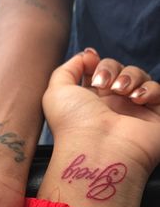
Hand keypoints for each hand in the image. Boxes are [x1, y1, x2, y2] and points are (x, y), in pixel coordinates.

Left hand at [40, 50, 159, 206]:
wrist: (97, 150)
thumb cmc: (73, 124)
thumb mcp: (56, 91)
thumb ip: (67, 69)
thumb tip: (86, 57)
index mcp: (89, 101)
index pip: (98, 71)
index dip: (97, 62)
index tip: (91, 60)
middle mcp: (111, 106)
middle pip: (118, 70)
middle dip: (111, 67)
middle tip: (103, 84)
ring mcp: (133, 112)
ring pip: (139, 76)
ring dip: (130, 76)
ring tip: (119, 92)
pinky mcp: (154, 118)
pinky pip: (158, 92)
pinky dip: (149, 89)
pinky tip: (136, 100)